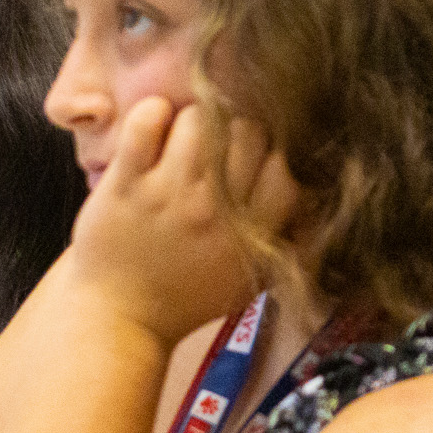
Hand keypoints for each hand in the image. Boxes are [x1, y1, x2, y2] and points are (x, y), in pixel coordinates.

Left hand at [61, 98, 303, 345]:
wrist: (120, 318)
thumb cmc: (186, 299)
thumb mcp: (250, 280)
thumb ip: (284, 241)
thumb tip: (312, 197)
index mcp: (248, 234)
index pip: (282, 169)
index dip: (270, 155)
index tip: (252, 161)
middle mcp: (212, 210)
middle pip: (246, 134)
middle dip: (235, 133)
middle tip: (216, 148)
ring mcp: (167, 195)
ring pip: (200, 119)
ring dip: (194, 120)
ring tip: (182, 140)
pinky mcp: (125, 184)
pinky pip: (145, 124)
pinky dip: (152, 113)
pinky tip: (154, 128)